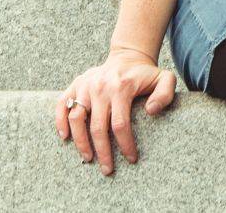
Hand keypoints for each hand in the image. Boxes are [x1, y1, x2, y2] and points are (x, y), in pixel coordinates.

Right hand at [55, 47, 175, 175]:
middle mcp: (100, 86)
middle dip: (103, 152)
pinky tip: (65, 137)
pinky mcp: (75, 84)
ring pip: (76, 119)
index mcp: (122, 87)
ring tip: (88, 158)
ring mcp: (85, 85)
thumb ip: (165, 94)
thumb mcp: (165, 79)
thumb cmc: (146, 74)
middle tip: (107, 169)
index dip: (125, 144)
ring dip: (81, 142)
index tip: (130, 159)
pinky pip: (61, 105)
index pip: (120, 124)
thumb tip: (151, 111)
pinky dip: (60, 121)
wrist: (128, 57)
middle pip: (97, 127)